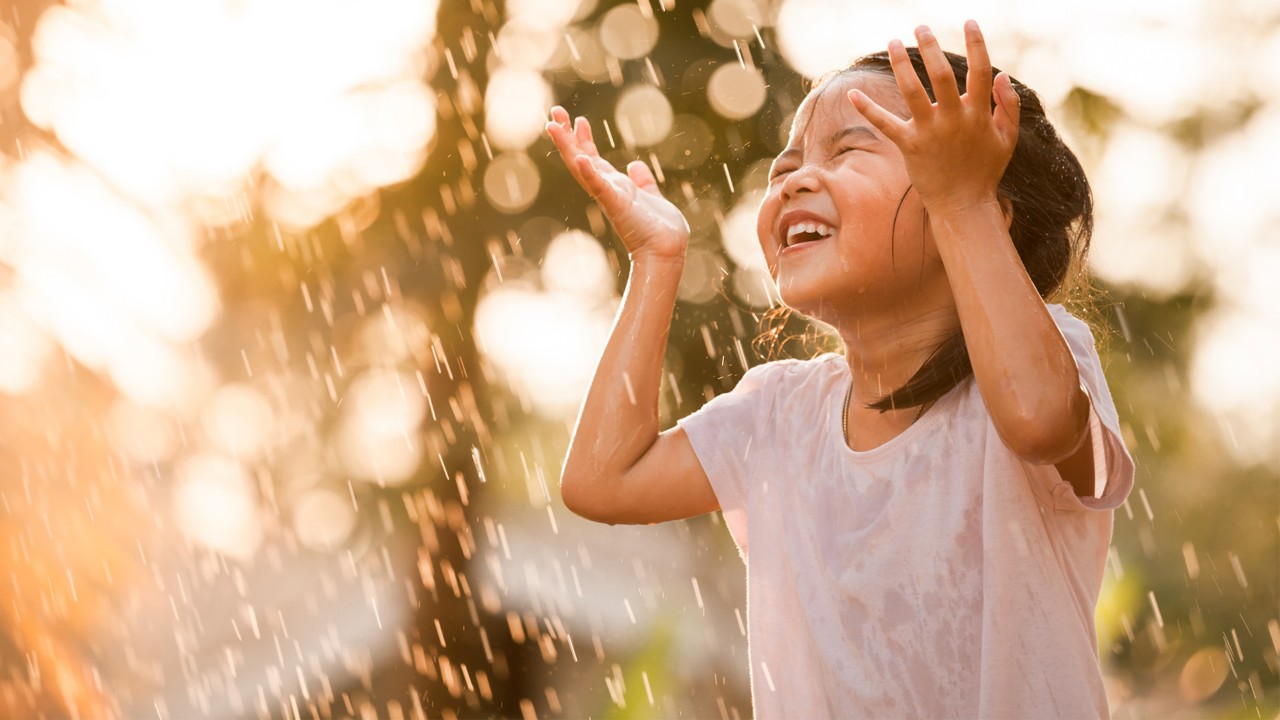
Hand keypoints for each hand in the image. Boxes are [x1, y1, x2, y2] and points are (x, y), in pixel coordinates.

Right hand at [546, 106, 689, 261]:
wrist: (667, 250)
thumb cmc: (660, 229)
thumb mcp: (651, 196)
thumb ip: (643, 181)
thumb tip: (636, 165)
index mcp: (614, 187)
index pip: (593, 158)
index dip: (583, 139)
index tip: (578, 119)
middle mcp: (607, 190)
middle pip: (580, 158)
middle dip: (567, 136)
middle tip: (554, 111)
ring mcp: (609, 196)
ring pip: (582, 168)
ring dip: (567, 146)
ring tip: (553, 126)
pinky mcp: (616, 204)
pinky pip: (599, 187)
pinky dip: (589, 173)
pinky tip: (580, 158)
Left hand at [847, 20, 1019, 215]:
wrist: (962, 205)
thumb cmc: (985, 171)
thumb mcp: (1006, 139)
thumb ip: (1008, 106)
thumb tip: (1001, 74)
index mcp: (978, 114)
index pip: (981, 71)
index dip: (977, 44)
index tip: (970, 22)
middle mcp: (953, 120)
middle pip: (940, 75)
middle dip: (931, 47)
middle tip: (920, 26)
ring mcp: (929, 132)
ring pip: (912, 92)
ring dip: (901, 65)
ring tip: (893, 42)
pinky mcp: (909, 146)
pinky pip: (885, 124)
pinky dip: (868, 109)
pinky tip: (852, 92)